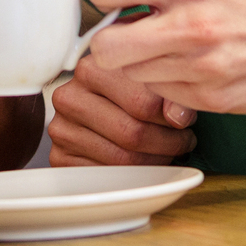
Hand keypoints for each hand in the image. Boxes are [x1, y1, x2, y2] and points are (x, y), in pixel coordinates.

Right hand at [48, 55, 197, 165]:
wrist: (95, 102)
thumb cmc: (128, 88)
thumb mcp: (150, 77)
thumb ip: (169, 93)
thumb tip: (180, 117)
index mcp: (91, 69)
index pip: (141, 102)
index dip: (173, 117)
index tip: (186, 121)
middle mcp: (69, 97)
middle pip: (131, 133)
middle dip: (168, 143)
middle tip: (183, 141)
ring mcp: (61, 129)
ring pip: (121, 159)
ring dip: (155, 161)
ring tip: (168, 150)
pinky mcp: (59, 157)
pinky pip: (106, 177)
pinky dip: (133, 176)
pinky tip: (146, 162)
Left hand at [78, 0, 245, 114]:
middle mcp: (192, 24)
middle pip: (105, 47)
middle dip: (109, 41)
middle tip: (129, 32)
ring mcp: (202, 67)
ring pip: (130, 75)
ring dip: (139, 63)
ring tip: (167, 48)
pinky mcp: (211, 99)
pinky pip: (160, 95)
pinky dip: (165, 83)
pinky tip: (188, 68)